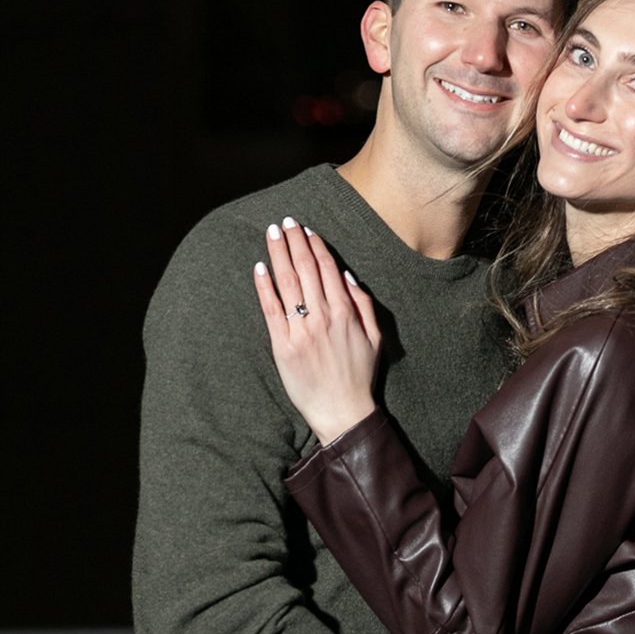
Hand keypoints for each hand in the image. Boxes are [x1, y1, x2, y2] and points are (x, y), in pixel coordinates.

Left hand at [251, 218, 381, 445]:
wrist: (342, 411)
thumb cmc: (359, 375)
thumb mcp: (375, 337)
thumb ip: (363, 303)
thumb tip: (346, 275)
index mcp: (346, 313)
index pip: (327, 269)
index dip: (316, 246)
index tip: (306, 230)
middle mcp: (323, 317)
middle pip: (305, 269)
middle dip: (295, 241)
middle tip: (286, 222)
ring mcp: (301, 330)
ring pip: (287, 282)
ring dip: (278, 254)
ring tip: (272, 233)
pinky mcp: (282, 345)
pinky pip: (271, 309)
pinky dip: (264, 286)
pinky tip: (259, 267)